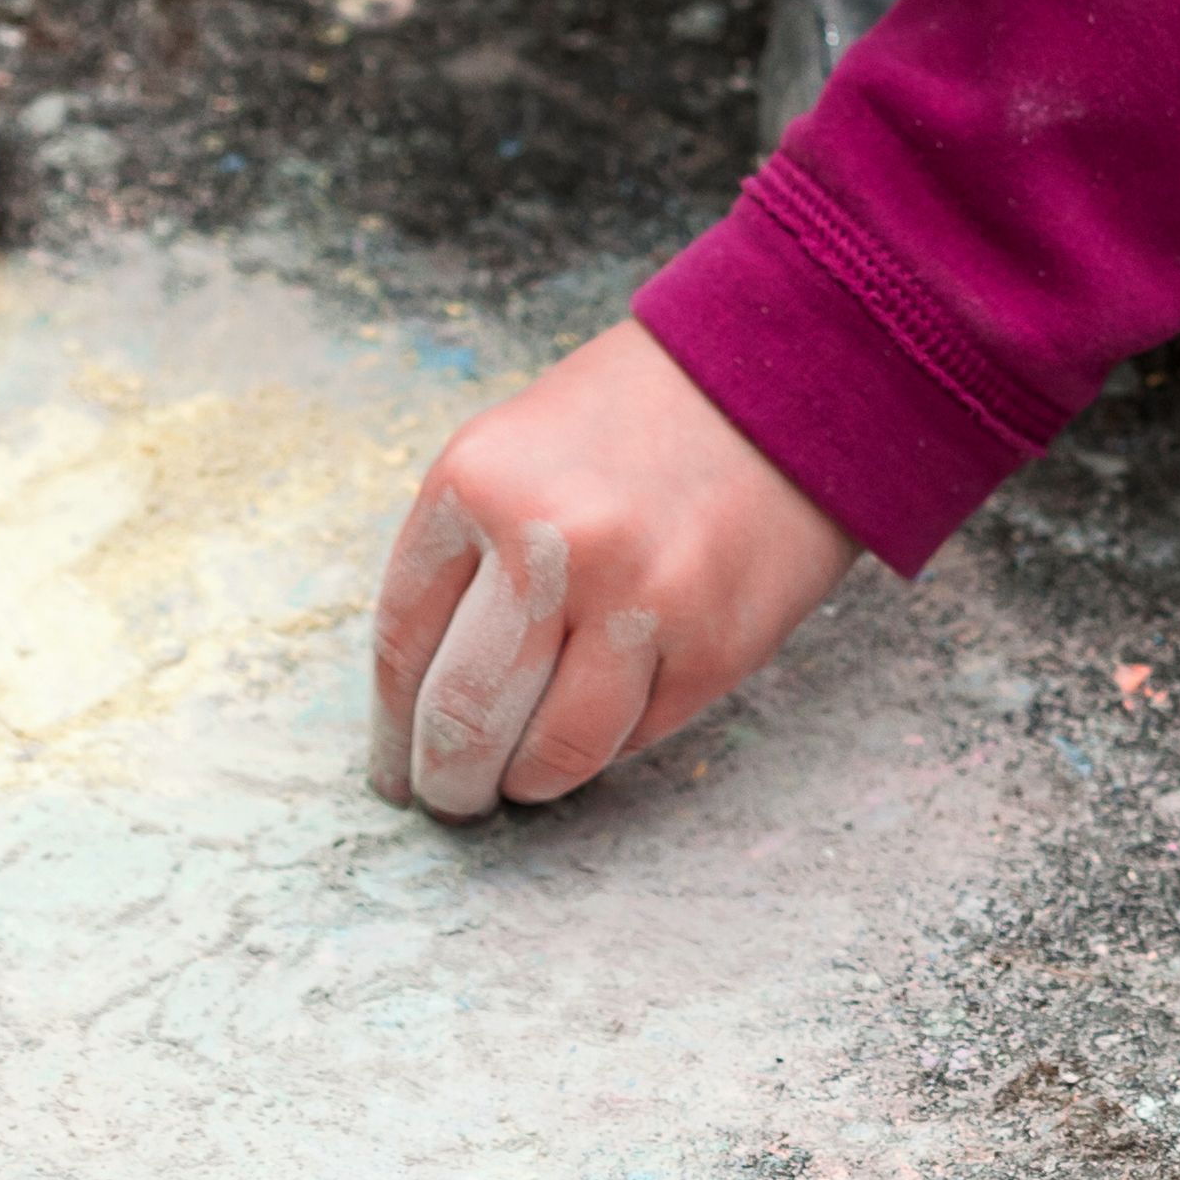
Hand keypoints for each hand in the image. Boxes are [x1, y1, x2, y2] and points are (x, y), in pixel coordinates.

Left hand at [368, 324, 862, 819]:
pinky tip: (603, 724)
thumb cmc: (634, 419)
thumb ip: (465, 557)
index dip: (391, 727)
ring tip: (521, 781)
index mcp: (478, 485)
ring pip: (553, 750)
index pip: (403, 644)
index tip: (393, 768)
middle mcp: (553, 545)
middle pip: (465, 714)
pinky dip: (612, 743)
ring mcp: (642, 600)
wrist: (788, 381)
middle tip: (450, 798)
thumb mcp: (514, 451)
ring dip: (527, 782)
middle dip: (448, 778)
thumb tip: (424, 697)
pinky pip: (639, 735)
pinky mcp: (717, 645)